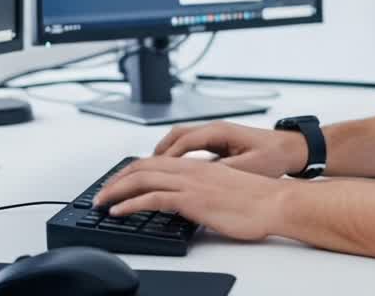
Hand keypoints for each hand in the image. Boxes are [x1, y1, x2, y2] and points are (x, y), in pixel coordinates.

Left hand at [94, 156, 289, 240]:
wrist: (274, 202)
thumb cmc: (255, 200)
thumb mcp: (222, 191)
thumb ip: (202, 191)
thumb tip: (189, 203)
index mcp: (196, 165)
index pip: (154, 162)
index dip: (131, 171)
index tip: (117, 182)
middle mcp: (189, 169)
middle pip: (142, 167)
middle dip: (116, 180)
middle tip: (100, 193)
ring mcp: (189, 182)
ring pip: (141, 179)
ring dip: (115, 191)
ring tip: (100, 202)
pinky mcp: (191, 199)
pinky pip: (151, 198)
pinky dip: (129, 204)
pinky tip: (117, 211)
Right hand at [153, 121, 307, 177]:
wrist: (291, 149)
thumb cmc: (274, 155)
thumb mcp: (248, 166)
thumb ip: (223, 169)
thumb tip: (200, 176)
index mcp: (219, 131)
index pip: (183, 141)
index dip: (165, 156)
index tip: (151, 169)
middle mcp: (214, 129)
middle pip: (176, 136)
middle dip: (158, 152)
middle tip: (143, 169)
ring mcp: (215, 135)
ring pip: (181, 139)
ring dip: (166, 153)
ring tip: (152, 170)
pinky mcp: (218, 142)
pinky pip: (190, 146)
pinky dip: (177, 155)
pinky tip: (172, 170)